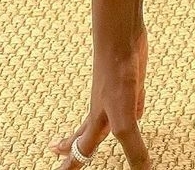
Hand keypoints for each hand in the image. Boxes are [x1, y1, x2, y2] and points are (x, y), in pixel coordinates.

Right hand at [49, 26, 150, 168]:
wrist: (121, 37)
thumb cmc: (116, 76)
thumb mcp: (125, 120)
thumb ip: (132, 148)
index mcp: (96, 125)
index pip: (79, 155)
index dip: (69, 168)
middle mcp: (103, 112)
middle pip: (84, 137)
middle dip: (71, 151)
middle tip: (57, 156)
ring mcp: (116, 96)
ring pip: (106, 120)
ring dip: (98, 131)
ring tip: (93, 138)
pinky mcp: (132, 82)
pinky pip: (130, 102)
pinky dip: (132, 110)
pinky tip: (138, 109)